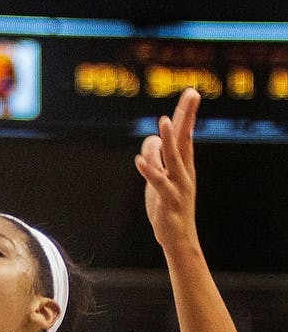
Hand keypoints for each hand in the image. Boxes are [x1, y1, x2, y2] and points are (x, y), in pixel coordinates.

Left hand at [135, 88, 199, 251]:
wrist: (178, 238)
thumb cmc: (168, 206)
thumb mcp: (159, 179)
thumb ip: (155, 158)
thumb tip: (151, 141)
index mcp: (184, 165)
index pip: (186, 134)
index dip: (187, 114)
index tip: (191, 93)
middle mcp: (184, 172)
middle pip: (186, 139)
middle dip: (187, 116)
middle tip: (192, 94)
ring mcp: (178, 185)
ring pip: (174, 159)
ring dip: (169, 140)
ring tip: (164, 122)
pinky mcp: (168, 200)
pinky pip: (158, 183)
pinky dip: (149, 171)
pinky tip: (140, 160)